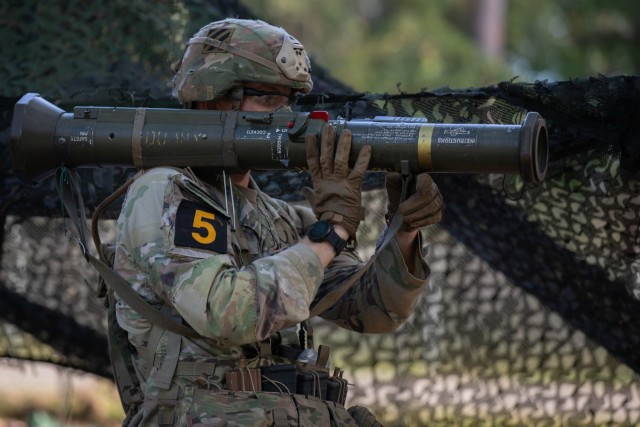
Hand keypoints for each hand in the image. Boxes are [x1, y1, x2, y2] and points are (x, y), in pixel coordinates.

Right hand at [305, 124, 370, 239]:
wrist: (335, 226)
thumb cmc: (325, 216)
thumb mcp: (315, 204)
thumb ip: (310, 195)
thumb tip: (304, 189)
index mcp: (318, 183)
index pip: (312, 162)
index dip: (311, 148)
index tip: (311, 136)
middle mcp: (328, 179)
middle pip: (326, 156)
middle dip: (327, 140)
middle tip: (328, 127)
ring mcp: (340, 181)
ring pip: (341, 159)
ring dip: (343, 144)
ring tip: (346, 131)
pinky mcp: (353, 186)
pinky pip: (359, 169)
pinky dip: (363, 158)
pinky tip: (367, 147)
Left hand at [385, 172, 442, 230]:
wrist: (401, 210)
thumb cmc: (399, 194)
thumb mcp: (393, 186)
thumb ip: (392, 179)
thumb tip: (395, 175)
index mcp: (423, 179)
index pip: (426, 181)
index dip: (421, 186)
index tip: (414, 192)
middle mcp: (433, 189)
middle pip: (428, 197)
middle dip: (414, 205)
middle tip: (401, 210)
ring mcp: (437, 202)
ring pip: (432, 208)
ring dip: (417, 215)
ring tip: (404, 218)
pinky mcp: (437, 214)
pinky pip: (433, 218)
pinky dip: (421, 221)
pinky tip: (411, 223)